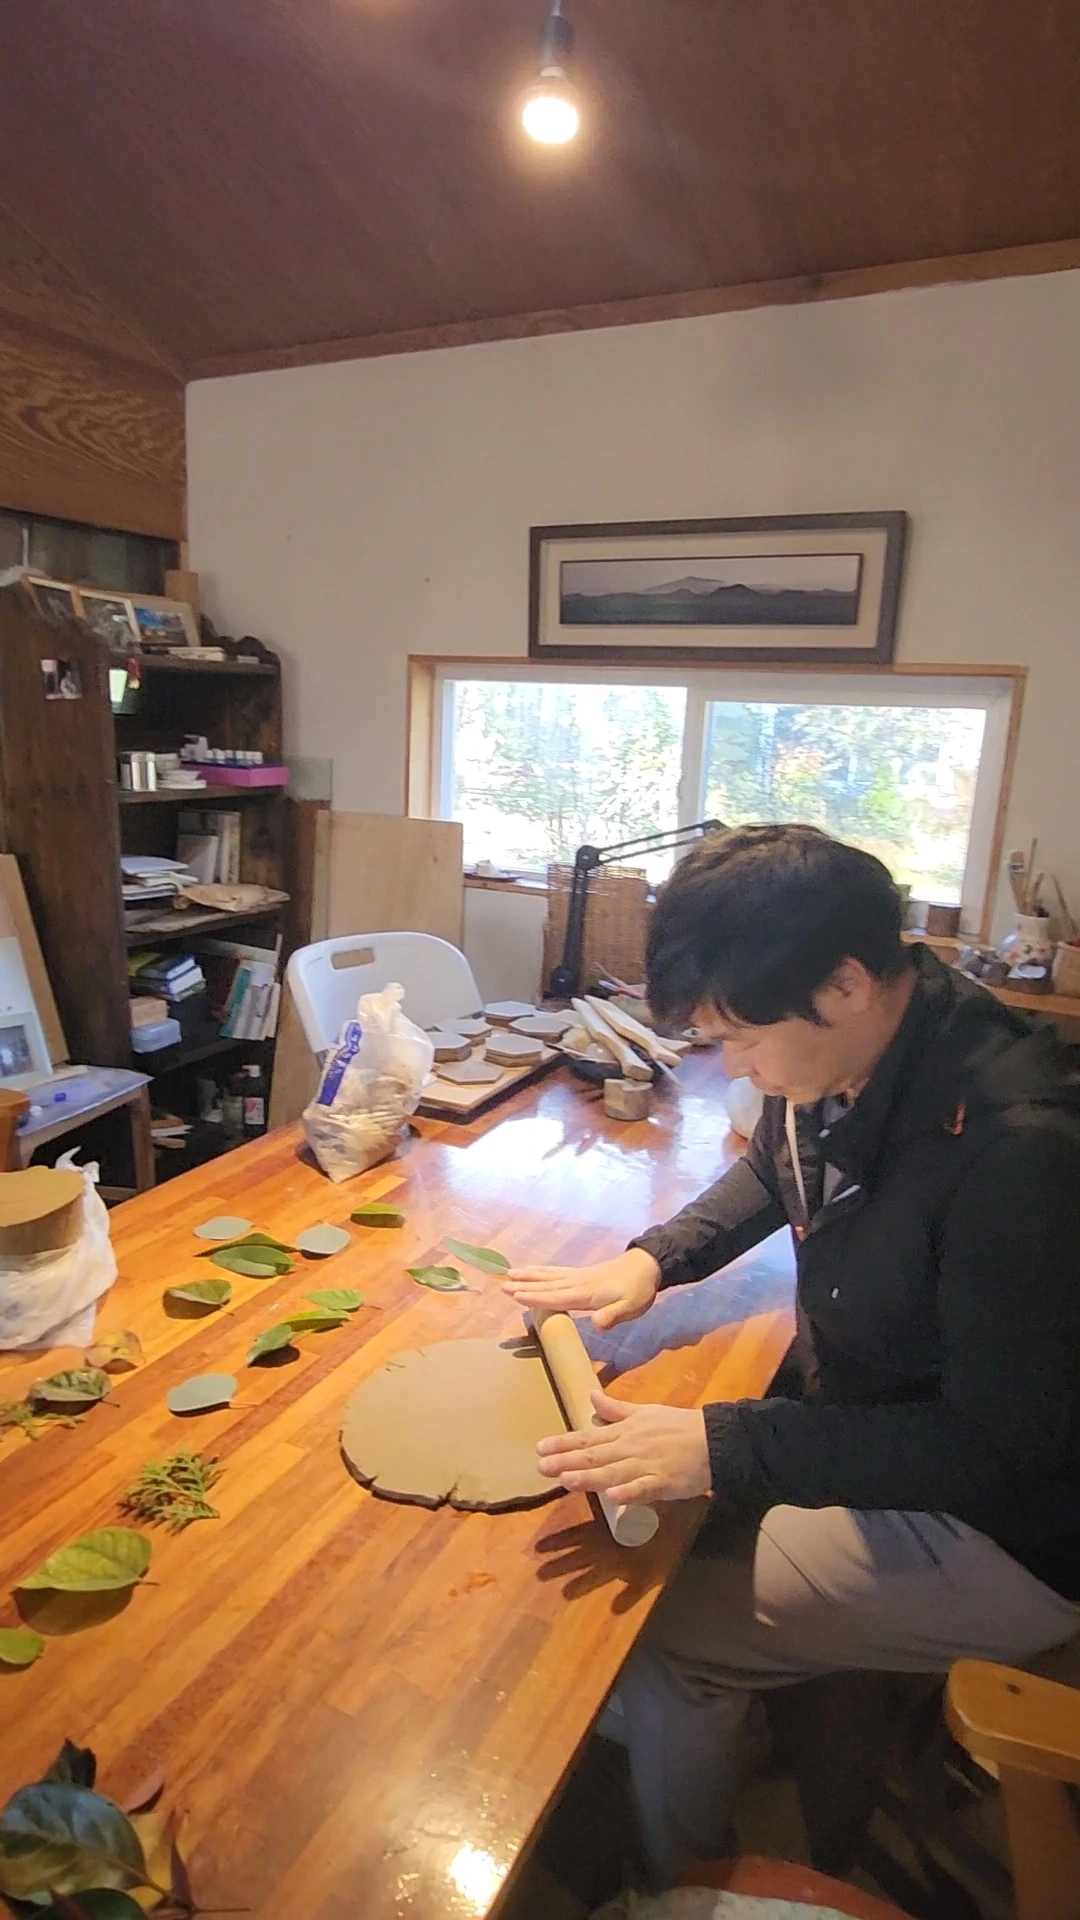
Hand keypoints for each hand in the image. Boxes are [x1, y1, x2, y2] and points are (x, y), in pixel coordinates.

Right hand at [503, 1248, 660, 1330]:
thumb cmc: (639, 1290)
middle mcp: (577, 1282)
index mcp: (586, 1293)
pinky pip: (556, 1271)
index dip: (536, 1298)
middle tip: (503, 1287)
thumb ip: (612, 1315)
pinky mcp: (581, 1273)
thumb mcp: (631, 1307)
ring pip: (548, 1276)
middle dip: (525, 1287)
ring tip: (510, 1274)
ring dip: (529, 1276)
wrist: (647, 1266)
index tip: (515, 1296)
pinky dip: (542, 1271)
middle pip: (547, 1286)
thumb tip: (595, 1324)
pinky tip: (533, 1270)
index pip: (557, 1297)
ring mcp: (578, 1276)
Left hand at [536, 1390, 711, 1504]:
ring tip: (566, 1480)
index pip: (589, 1437)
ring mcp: (646, 1465)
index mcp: (625, 1431)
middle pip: (594, 1455)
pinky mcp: (663, 1482)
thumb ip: (617, 1410)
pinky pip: (644, 1488)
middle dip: (566, 1460)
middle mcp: (630, 1447)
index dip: (564, 1443)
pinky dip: (629, 1493)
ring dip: (589, 1476)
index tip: (540, 1448)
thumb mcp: (645, 1412)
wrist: (714, 1440)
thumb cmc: (679, 1426)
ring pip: (613, 1472)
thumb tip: (591, 1398)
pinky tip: (613, 1497)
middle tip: (541, 1467)